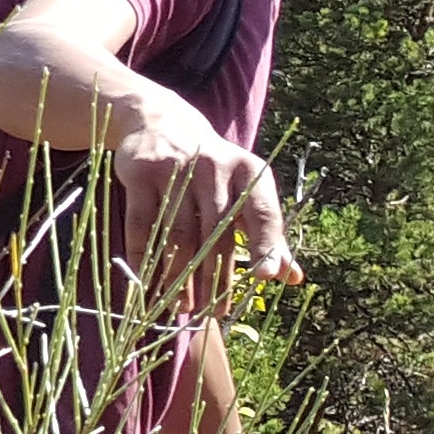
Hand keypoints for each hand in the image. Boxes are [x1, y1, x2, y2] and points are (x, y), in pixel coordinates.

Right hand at [116, 101, 294, 293]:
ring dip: (179, 274)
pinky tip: (146, 281)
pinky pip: (141, 223)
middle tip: (215, 312)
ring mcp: (175, 168)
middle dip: (216, 276)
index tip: (267, 278)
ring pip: (178, 233)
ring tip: (182, 305)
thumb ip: (267, 235)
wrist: (162, 122)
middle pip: (216, 233)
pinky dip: (143, 255)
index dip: (265, 246)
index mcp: (249, 172)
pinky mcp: (140, 172)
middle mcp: (215, 167)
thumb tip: (293, 278)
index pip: (262, 214)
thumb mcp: (244, 192)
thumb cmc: (212, 170)